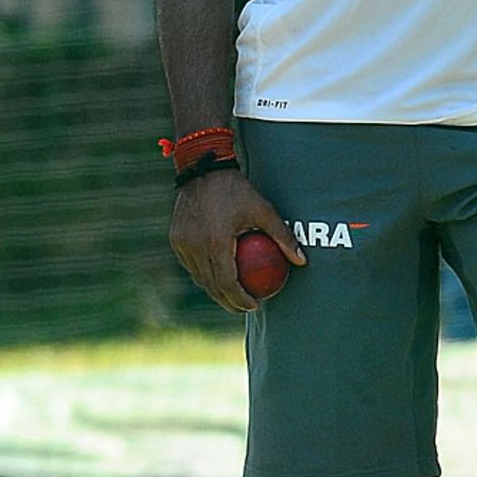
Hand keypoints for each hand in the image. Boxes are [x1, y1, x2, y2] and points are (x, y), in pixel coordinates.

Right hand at [169, 168, 306, 314]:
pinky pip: (190, 264)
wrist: (202, 169)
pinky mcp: (175, 238)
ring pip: (198, 277)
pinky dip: (203, 273)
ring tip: (231, 297)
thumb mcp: (263, 210)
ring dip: (214, 290)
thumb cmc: (237, 190)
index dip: (240, 300)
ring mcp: (182, 243)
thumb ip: (282, 236)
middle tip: (244, 307)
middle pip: (211, 285)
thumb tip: (301, 260)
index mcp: (216, 242)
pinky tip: (216, 276)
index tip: (254, 305)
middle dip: (227, 302)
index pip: (227, 283)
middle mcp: (195, 246)